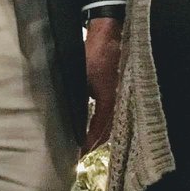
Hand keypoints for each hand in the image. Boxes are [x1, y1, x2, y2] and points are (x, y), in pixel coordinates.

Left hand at [82, 16, 122, 151]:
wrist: (110, 35)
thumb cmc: (94, 54)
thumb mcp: (80, 78)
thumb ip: (76, 99)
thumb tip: (67, 118)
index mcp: (109, 100)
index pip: (98, 130)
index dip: (87, 143)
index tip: (77, 153)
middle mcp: (119, 102)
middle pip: (108, 133)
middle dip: (94, 145)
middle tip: (80, 154)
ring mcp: (122, 99)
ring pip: (113, 126)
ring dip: (100, 137)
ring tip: (86, 146)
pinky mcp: (121, 94)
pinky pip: (115, 116)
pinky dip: (106, 126)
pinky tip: (97, 130)